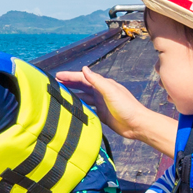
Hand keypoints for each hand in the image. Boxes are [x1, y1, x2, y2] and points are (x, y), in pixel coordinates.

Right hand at [57, 66, 171, 151]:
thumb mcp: (110, 92)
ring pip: (83, 97)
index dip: (70, 76)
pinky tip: (72, 108)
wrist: (137, 124)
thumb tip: (84, 68)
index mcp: (104, 85)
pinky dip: (79, 106)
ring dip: (73, 94)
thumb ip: (97, 81)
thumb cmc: (127, 107)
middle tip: (55, 83)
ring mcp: (101, 103)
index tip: (57, 75)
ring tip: (60, 94)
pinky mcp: (102, 114)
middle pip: (82, 86)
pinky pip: (87, 108)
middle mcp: (101, 92)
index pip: (83, 77)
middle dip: (69, 83)